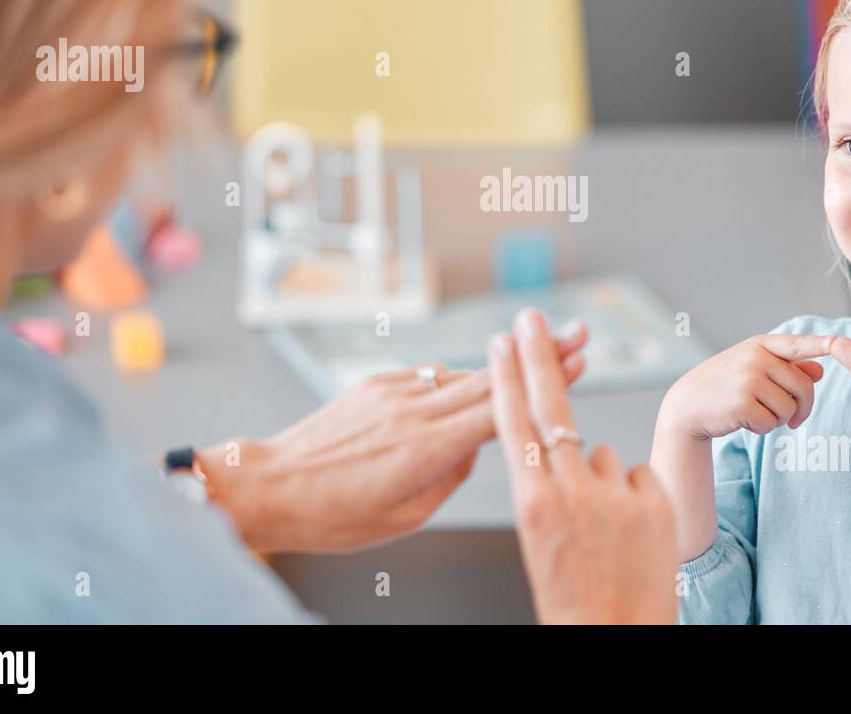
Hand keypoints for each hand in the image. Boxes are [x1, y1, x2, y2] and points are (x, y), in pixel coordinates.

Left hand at [202, 322, 588, 552]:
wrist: (270, 486)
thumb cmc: (334, 516)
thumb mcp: (405, 516)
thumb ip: (450, 476)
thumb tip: (475, 445)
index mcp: (424, 450)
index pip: (500, 410)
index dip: (543, 384)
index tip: (580, 361)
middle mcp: (412, 410)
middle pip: (491, 379)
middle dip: (540, 355)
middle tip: (580, 333)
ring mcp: (392, 391)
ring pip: (461, 374)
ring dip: (503, 365)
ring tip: (542, 351)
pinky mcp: (375, 383)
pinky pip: (429, 379)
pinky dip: (456, 381)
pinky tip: (474, 384)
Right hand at [490, 308, 676, 623]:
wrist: (614, 636)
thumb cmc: (571, 594)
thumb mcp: (541, 538)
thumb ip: (549, 488)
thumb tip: (568, 447)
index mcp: (531, 502)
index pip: (513, 424)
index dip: (506, 378)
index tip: (501, 341)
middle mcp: (569, 491)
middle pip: (551, 406)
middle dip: (538, 356)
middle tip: (532, 318)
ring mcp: (614, 494)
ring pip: (605, 456)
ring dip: (605, 481)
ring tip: (607, 532)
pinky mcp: (653, 501)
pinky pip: (639, 477)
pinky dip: (636, 497)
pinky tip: (633, 534)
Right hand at [658, 332, 836, 439]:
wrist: (687, 406)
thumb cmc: (723, 387)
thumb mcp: (753, 370)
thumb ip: (788, 368)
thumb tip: (820, 369)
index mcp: (761, 345)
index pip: (798, 343)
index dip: (823, 343)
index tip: (841, 343)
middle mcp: (756, 357)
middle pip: (804, 387)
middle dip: (802, 408)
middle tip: (792, 420)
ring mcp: (749, 378)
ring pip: (790, 408)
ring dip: (777, 420)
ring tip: (755, 414)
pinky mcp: (743, 402)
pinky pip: (772, 423)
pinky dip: (762, 429)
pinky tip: (744, 421)